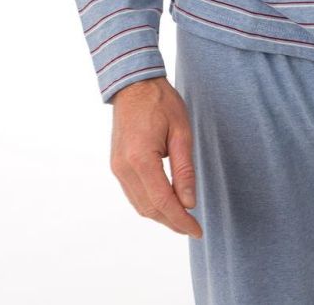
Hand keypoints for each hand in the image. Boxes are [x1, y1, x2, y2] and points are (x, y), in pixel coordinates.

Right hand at [110, 76, 203, 238]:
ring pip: (139, 205)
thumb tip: (189, 202)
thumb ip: (184, 169)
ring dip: (161, 215)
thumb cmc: (160, 102)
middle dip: (172, 222)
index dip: (181, 220)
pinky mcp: (116, 165)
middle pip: (149, 208)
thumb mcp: (181, 131)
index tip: (197, 230)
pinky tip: (166, 203)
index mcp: (140, 159)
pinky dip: (150, 204)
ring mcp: (116, 168)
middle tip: (193, 227)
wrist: (134, 84)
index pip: (162, 201)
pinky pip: (133, 194)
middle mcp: (123, 168)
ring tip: (182, 218)